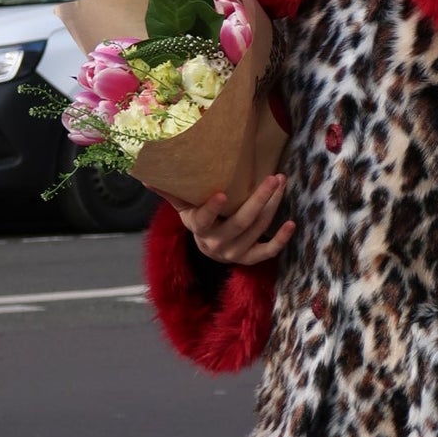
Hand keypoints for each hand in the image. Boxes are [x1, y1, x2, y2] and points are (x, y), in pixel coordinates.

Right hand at [179, 173, 294, 267]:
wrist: (207, 247)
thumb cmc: (198, 218)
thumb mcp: (183, 207)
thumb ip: (170, 192)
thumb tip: (146, 178)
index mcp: (198, 228)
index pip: (203, 220)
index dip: (212, 209)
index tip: (221, 195)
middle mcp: (216, 244)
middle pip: (240, 222)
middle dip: (258, 200)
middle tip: (272, 179)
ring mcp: (234, 253)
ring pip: (257, 229)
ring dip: (273, 206)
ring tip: (281, 184)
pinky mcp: (249, 259)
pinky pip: (267, 252)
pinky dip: (280, 240)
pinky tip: (291, 224)